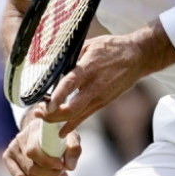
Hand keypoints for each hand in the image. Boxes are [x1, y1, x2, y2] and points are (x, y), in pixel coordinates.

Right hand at [3, 111, 80, 175]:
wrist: (41, 128)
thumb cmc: (57, 133)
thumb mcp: (70, 135)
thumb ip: (73, 148)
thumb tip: (69, 166)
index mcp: (33, 129)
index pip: (34, 151)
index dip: (47, 162)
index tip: (61, 166)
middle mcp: (20, 138)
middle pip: (31, 167)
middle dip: (49, 175)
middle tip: (62, 173)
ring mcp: (12, 148)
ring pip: (27, 174)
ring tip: (56, 174)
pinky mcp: (7, 157)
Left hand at [43, 25, 172, 137]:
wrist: (137, 57)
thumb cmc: (111, 48)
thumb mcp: (89, 44)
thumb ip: (72, 56)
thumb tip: (52, 62)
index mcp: (89, 68)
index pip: (70, 84)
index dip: (58, 97)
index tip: (46, 106)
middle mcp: (94, 86)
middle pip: (72, 108)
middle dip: (53, 115)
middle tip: (38, 113)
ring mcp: (100, 98)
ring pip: (77, 116)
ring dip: (58, 120)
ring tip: (43, 118)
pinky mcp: (103, 103)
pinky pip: (85, 117)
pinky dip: (72, 124)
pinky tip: (61, 131)